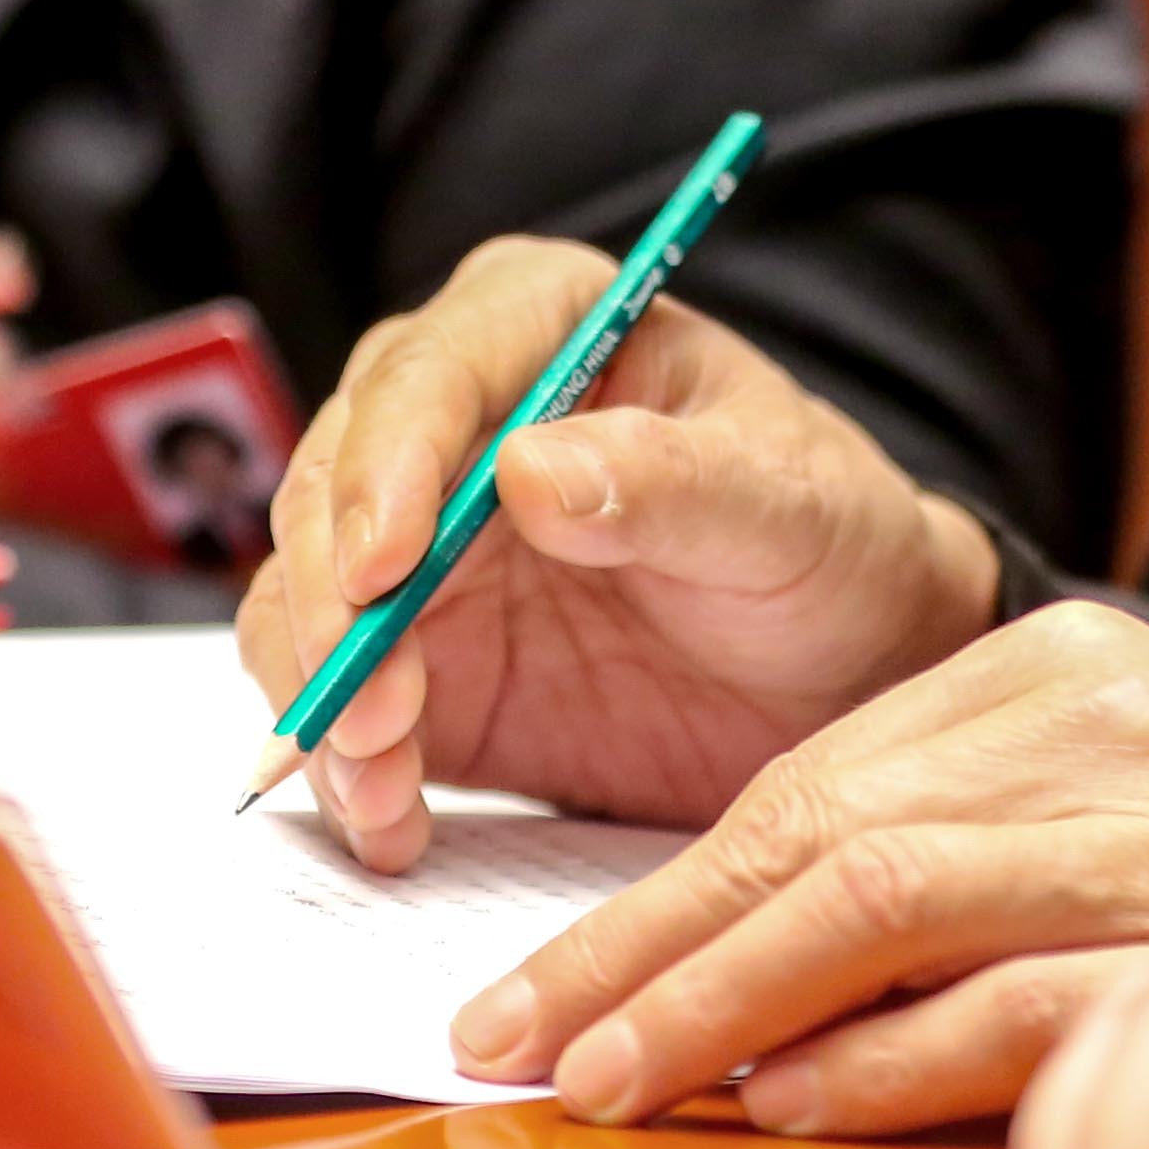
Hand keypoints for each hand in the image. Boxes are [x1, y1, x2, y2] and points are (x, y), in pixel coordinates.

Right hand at [232, 238, 997, 876]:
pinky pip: (336, 701)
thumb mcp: (783, 507)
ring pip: (304, 598)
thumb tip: (527, 471)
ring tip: (379, 783)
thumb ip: (669, 482)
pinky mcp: (416, 658)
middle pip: (331, 488)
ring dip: (322, 695)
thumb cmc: (829, 544)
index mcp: (545, 326)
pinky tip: (393, 822)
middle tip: (371, 713)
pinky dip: (345, 768)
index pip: (428, 376)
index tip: (380, 571)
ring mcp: (420, 544)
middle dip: (331, 606)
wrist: (844, 672)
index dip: (386, 470)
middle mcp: (455, 423)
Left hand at [455, 599, 1148, 1137]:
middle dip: (647, 949)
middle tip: (522, 1045)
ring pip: (884, 898)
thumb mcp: (1116, 805)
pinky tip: (795, 1104)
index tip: (548, 988)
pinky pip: (1014, 1000)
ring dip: (727, 1004)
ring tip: (619, 1079)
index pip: (810, 778)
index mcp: (1063, 661)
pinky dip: (888, 1060)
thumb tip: (736, 984)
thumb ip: (949, 849)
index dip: (659, 895)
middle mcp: (1108, 719)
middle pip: (819, 828)